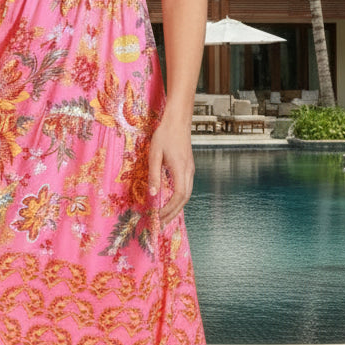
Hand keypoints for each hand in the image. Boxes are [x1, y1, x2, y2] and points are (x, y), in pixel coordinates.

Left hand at [147, 109, 194, 224]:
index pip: (179, 196)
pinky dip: (179, 198)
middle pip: (184, 199)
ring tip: (165, 216)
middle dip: (173, 213)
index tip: (158, 217)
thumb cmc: (164, 135)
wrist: (177, 121)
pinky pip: (186, 188)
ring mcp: (190, 170)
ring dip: (177, 207)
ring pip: (187, 194)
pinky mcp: (188, 167)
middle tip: (160, 223)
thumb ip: (154, 175)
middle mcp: (188, 171)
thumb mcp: (154, 155)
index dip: (169, 209)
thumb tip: (154, 194)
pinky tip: (170, 202)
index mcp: (180, 169)